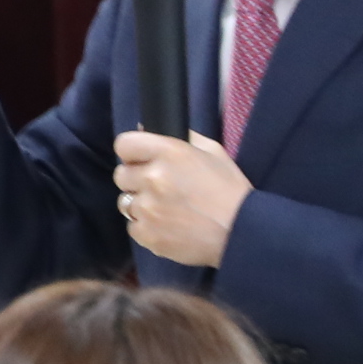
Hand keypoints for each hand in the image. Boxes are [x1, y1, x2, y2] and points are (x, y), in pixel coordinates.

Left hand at [114, 129, 250, 267]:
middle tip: (158, 187)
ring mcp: (148, 208)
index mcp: (168, 152)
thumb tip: (146, 128)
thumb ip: (180, 137)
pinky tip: (167, 226)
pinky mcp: (148, 235)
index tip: (140, 159)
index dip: (131, 152)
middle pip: (121, 175)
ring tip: (165, 209)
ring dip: (141, 204)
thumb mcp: (212, 152)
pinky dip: (146, 228)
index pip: (124, 144)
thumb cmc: (230, 190)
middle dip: (136, 180)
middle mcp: (152, 178)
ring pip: (125, 203)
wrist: (241, 232)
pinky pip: (133, 227)